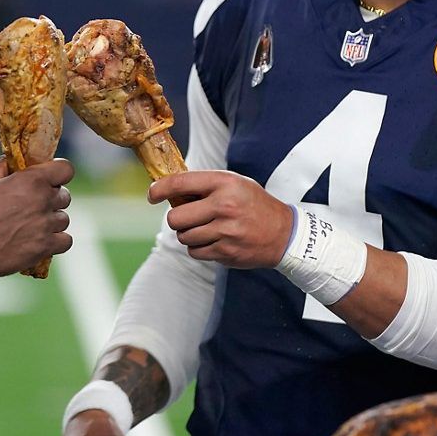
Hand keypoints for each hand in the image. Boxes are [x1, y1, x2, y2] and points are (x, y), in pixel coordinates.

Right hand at [0, 157, 73, 278]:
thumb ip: (2, 168)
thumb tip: (9, 160)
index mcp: (31, 180)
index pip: (66, 169)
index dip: (59, 173)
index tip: (52, 180)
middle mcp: (43, 200)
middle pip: (64, 196)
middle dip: (51, 199)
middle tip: (34, 206)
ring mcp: (46, 225)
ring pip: (63, 219)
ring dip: (52, 222)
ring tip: (33, 226)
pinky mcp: (45, 247)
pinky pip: (65, 241)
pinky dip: (56, 241)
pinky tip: (42, 241)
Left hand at [149, 170, 293, 268]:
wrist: (284, 234)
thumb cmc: (254, 205)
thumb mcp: (235, 184)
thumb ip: (205, 185)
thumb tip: (169, 191)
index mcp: (224, 183)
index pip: (180, 183)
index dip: (159, 189)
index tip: (152, 194)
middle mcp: (224, 206)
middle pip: (176, 217)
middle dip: (177, 219)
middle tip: (187, 217)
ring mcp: (225, 231)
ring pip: (184, 236)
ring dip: (188, 234)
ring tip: (205, 229)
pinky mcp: (225, 252)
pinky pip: (194, 252)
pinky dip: (198, 248)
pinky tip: (213, 241)